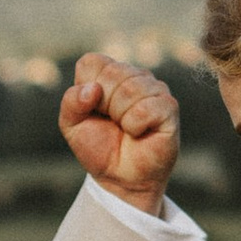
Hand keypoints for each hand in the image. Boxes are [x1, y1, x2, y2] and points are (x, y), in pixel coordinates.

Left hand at [60, 51, 179, 208]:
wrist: (120, 178)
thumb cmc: (99, 148)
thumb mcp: (72, 126)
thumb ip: (71, 102)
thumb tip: (93, 89)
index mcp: (109, 73)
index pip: (93, 62)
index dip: (86, 90)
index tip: (94, 111)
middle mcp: (134, 75)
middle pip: (112, 73)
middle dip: (104, 105)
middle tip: (112, 123)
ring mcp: (155, 89)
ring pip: (130, 89)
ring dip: (120, 116)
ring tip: (125, 129)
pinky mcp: (169, 107)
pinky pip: (146, 108)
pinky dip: (135, 125)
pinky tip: (138, 132)